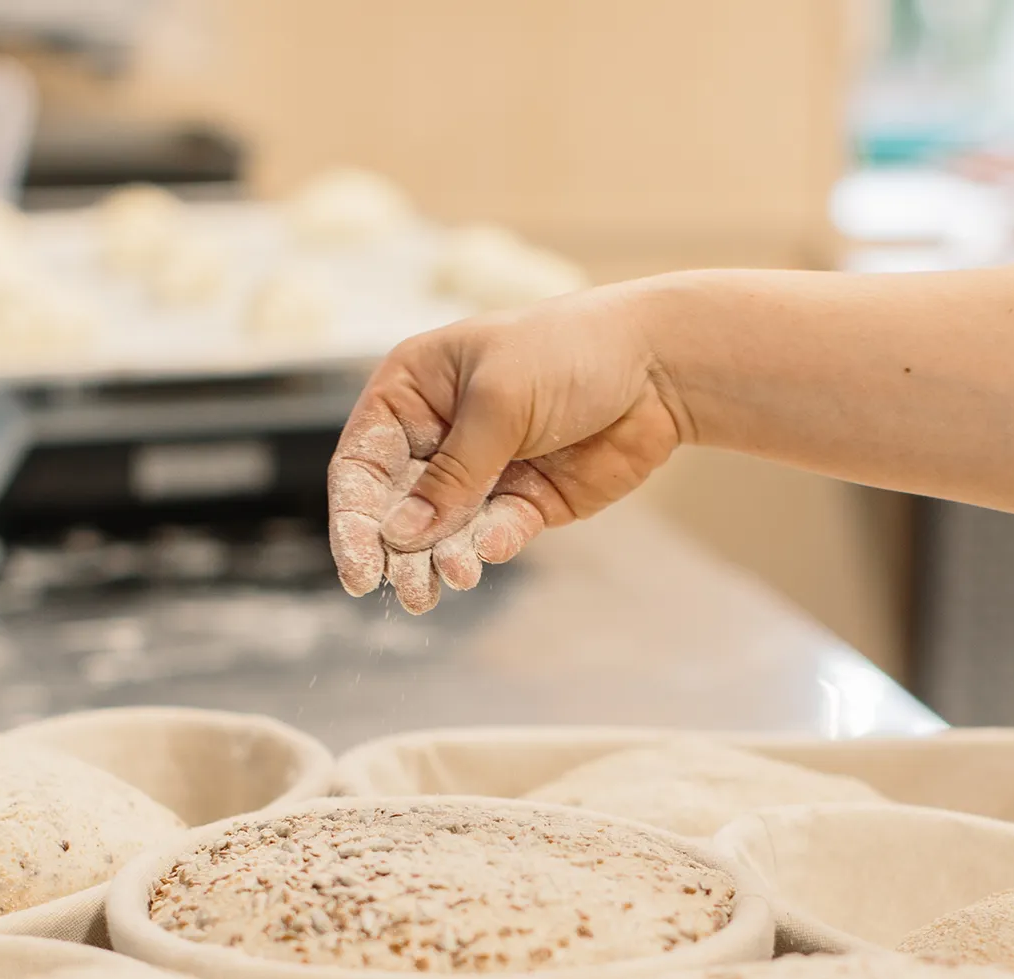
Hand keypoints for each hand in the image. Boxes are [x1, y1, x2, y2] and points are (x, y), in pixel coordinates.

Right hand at [328, 282, 687, 612]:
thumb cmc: (571, 351)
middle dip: (399, 552)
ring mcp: (481, 471)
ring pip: (443, 531)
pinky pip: (492, 534)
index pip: (362, 464)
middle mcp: (438, 433)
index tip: (360, 570)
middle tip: (409, 591)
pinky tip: (485, 554)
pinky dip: (486, 547)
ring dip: (439, 560)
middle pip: (397, 508)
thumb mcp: (500, 403)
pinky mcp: (523, 501)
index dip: (355, 519)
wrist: (659, 367)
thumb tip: (400, 535)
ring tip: (452, 579)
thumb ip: (451, 474)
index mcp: (412, 390)